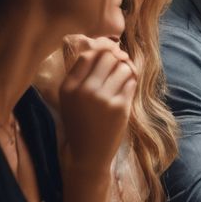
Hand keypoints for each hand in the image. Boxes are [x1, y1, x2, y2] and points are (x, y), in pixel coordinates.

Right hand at [58, 42, 136, 180]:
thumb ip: (81, 74)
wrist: (87, 154)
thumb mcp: (70, 98)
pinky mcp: (120, 107)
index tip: (110, 54)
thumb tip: (107, 47)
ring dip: (126, 69)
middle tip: (120, 64)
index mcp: (68, 87)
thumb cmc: (80, 123)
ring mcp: (103, 98)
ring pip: (123, 67)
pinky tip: (125, 89)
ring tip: (123, 78)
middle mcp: (84, 90)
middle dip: (117, 58)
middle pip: (108, 57)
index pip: (89, 54)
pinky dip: (131, 83)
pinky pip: (132, 82)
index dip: (103, 50)